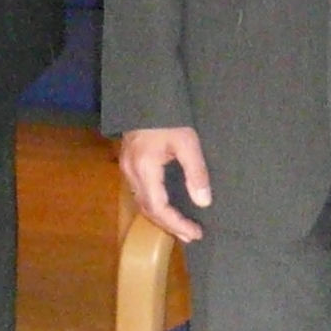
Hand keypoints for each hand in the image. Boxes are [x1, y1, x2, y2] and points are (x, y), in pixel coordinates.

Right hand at [119, 126, 210, 245]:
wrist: (145, 94)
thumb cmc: (168, 116)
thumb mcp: (187, 142)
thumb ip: (196, 172)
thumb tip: (203, 202)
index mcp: (145, 169)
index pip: (158, 207)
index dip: (176, 223)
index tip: (195, 232)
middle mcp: (131, 172)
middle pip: (147, 209)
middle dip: (169, 225)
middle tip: (191, 235)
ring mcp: (127, 167)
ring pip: (141, 202)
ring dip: (161, 216)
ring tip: (180, 226)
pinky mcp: (129, 162)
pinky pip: (140, 192)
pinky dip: (154, 204)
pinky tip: (166, 205)